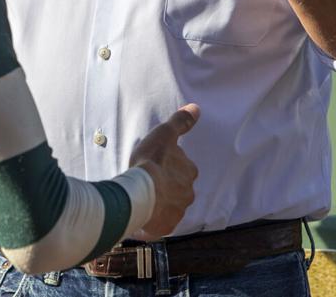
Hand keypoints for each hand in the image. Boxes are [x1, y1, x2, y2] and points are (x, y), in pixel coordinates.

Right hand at [128, 104, 200, 239]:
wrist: (140, 192)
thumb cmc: (152, 161)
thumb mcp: (165, 134)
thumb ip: (180, 122)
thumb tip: (196, 108)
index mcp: (189, 172)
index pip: (183, 168)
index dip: (170, 166)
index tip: (158, 165)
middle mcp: (188, 193)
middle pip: (178, 189)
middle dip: (167, 187)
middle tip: (150, 182)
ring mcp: (177, 212)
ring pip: (170, 206)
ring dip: (160, 203)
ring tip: (143, 198)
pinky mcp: (165, 227)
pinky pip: (160, 223)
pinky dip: (153, 220)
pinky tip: (141, 213)